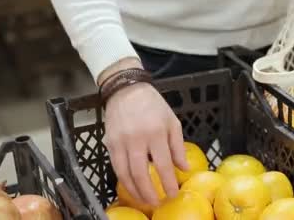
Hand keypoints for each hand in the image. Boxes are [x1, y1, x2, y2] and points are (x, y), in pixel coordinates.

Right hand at [100, 59, 187, 205]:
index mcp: (155, 132)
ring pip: (124, 174)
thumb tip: (183, 169)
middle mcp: (136, 139)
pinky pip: (116, 167)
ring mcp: (120, 142)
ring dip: (134, 191)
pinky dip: (123, 180)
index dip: (167, 182)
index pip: (162, 164)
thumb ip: (177, 146)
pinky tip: (132, 187)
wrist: (126, 90)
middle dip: (149, 193)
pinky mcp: (109, 143)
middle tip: (157, 203)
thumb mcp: (172, 122)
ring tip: (144, 200)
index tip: (173, 194)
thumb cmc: (153, 105)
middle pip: (140, 173)